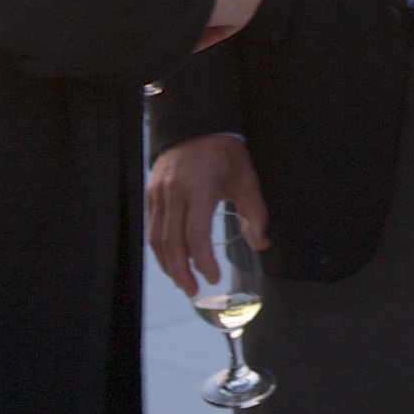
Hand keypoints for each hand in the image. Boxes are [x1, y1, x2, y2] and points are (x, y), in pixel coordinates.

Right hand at [147, 134, 268, 295]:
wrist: (196, 122)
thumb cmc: (224, 152)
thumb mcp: (246, 179)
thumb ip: (254, 213)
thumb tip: (261, 243)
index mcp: (200, 189)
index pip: (196, 235)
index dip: (203, 262)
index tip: (213, 277)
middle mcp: (175, 192)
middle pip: (172, 242)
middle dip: (181, 272)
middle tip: (193, 290)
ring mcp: (159, 192)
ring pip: (157, 237)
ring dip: (168, 264)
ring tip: (181, 281)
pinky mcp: (152, 191)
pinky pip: (152, 226)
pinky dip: (159, 247)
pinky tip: (170, 259)